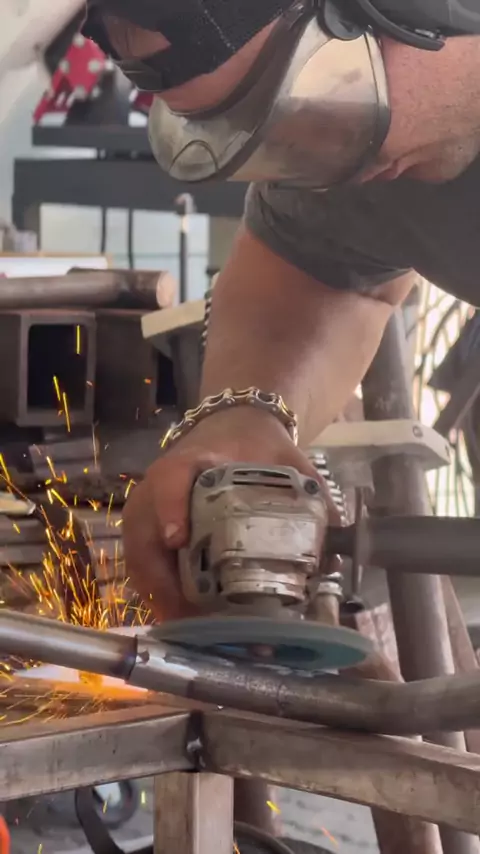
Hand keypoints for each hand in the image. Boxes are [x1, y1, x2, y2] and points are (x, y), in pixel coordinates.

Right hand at [122, 408, 338, 620]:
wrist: (232, 431)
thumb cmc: (255, 448)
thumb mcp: (285, 459)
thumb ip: (311, 494)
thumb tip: (336, 545)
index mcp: (195, 460)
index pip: (171, 478)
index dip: (169, 507)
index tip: (178, 538)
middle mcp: (160, 487)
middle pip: (143, 534)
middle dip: (165, 581)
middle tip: (197, 616)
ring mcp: (149, 513)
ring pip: (140, 561)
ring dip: (164, 600)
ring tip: (198, 633)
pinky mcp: (149, 534)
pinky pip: (145, 572)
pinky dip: (162, 600)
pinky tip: (189, 624)